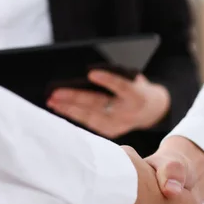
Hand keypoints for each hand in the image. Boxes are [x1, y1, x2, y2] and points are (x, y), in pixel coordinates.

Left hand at [47, 70, 170, 138]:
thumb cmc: (136, 86)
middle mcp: (129, 113)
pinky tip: (60, 108)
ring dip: (69, 108)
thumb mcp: (132, 77)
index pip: (123, 87)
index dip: (108, 80)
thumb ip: (117, 74)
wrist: (152, 110)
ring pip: (91, 116)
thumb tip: (87, 71)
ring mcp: (120, 125)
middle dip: (76, 98)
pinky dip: (74, 115)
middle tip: (55, 92)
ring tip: (52, 100)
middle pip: (100, 104)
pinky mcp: (112, 132)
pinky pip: (90, 124)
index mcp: (138, 96)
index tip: (91, 73)